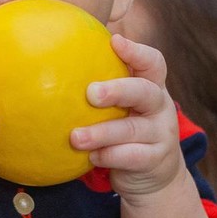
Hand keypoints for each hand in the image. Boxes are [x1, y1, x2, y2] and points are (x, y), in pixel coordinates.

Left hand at [70, 34, 184, 198]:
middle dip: (118, 90)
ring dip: (102, 132)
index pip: (153, 63)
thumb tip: (55, 59)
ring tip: (75, 137)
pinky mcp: (155, 160)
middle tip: (90, 93)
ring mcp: (161, 134)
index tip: (114, 41)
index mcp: (152, 87)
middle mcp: (161, 107)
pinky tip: (91, 157)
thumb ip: (102, 85)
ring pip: (133, 129)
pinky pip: (132, 157)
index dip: (137, 51)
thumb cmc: (126, 130)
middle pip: (145, 92)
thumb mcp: (123, 107)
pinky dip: (109, 156)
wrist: (156, 176)